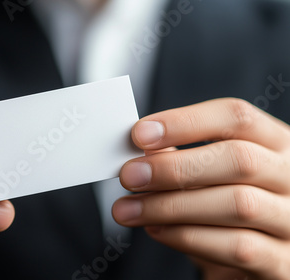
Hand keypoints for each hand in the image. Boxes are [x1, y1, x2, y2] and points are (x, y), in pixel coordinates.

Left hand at [112, 98, 289, 278]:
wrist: (257, 253)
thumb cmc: (227, 204)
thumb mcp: (212, 174)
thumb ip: (182, 157)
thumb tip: (139, 149)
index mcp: (275, 143)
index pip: (236, 117)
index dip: (185, 122)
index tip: (140, 134)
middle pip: (239, 159)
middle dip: (174, 167)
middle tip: (130, 175)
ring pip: (239, 204)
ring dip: (171, 206)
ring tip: (130, 209)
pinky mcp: (284, 261)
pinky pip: (238, 248)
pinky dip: (188, 237)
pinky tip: (157, 230)